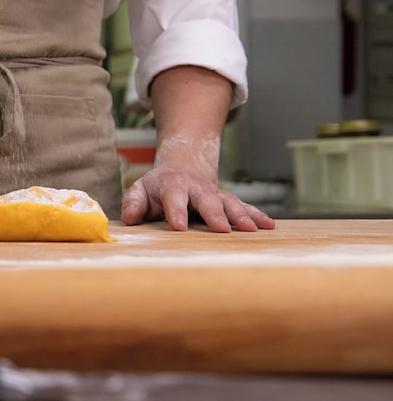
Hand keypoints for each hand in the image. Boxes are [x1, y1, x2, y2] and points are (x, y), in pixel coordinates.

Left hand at [121, 163, 276, 232]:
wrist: (181, 171)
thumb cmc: (156, 189)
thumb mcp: (140, 191)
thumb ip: (133, 203)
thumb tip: (130, 217)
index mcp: (172, 185)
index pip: (173, 198)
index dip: (176, 211)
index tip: (179, 226)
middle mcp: (197, 188)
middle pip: (207, 200)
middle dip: (214, 214)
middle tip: (222, 229)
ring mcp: (215, 194)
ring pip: (229, 203)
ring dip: (241, 216)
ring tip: (251, 230)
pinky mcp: (228, 201)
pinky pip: (244, 207)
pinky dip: (257, 215)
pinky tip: (269, 226)